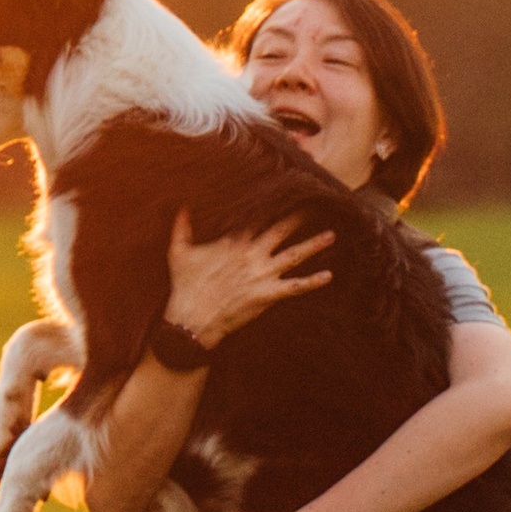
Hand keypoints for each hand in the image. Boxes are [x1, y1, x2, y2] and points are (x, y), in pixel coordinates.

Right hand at [164, 209, 332, 348]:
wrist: (192, 320)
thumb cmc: (185, 286)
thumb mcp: (178, 252)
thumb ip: (182, 227)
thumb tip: (181, 205)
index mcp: (233, 241)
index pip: (257, 216)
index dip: (272, 203)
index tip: (286, 191)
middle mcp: (252, 254)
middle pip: (281, 230)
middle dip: (299, 217)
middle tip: (317, 203)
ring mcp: (262, 275)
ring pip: (294, 255)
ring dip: (314, 245)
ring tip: (332, 235)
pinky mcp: (267, 295)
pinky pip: (295, 287)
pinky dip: (313, 282)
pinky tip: (329, 276)